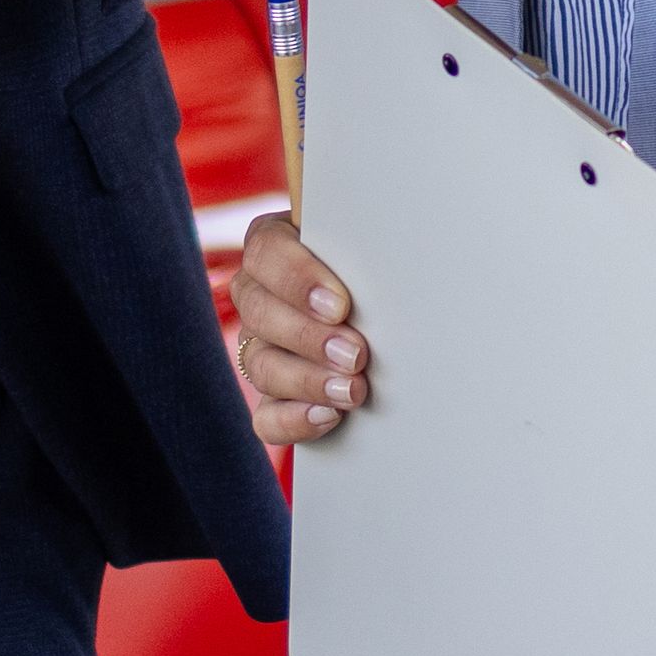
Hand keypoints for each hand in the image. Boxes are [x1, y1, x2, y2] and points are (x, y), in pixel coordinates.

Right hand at [229, 212, 369, 444]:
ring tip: (352, 391)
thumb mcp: (371, 247)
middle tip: (356, 353)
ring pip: (262, 365)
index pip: (264, 253)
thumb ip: (364, 243)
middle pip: (260, 313)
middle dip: (310, 338)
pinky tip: (328, 416)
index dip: (297, 280)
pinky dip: (294, 419)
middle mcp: (259, 296)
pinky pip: (265, 416)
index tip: (340, 304)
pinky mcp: (273, 397)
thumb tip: (391, 236)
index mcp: (275, 248)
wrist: (396, 316)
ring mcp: (260, 348)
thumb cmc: (380, 269)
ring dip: (308, 380)